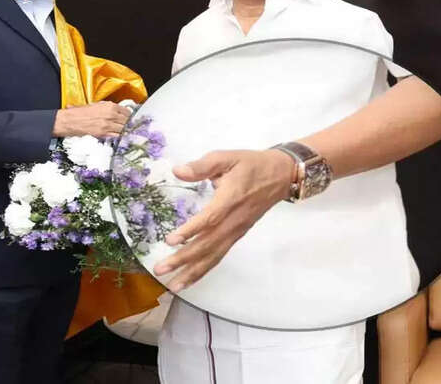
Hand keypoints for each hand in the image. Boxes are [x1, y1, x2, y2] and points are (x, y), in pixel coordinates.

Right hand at [52, 101, 130, 138]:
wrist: (69, 120)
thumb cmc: (80, 112)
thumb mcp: (95, 105)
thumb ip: (107, 108)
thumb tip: (116, 112)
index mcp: (109, 106)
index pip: (127, 112)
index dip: (130, 117)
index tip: (131, 120)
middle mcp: (111, 114)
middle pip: (128, 121)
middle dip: (130, 125)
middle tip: (131, 128)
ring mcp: (108, 125)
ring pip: (124, 129)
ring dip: (126, 132)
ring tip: (128, 134)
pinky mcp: (103, 133)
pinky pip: (117, 136)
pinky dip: (120, 137)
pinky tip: (121, 138)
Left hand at [153, 149, 293, 291]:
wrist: (281, 176)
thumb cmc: (251, 164)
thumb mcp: (227, 157)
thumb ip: (202, 166)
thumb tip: (177, 170)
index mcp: (230, 198)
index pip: (210, 218)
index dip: (190, 231)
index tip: (170, 240)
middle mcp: (233, 220)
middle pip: (208, 244)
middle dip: (183, 259)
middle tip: (160, 268)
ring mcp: (236, 231)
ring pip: (213, 256)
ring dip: (192, 271)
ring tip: (173, 284)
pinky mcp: (236, 236)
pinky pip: (219, 256)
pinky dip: (204, 270)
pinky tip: (189, 279)